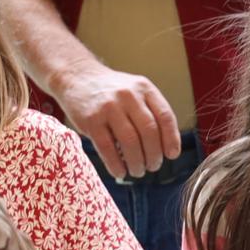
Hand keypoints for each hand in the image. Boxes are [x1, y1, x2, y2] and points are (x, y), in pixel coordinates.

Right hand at [55, 62, 181, 179]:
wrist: (78, 77)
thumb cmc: (111, 91)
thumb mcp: (135, 91)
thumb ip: (150, 111)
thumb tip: (166, 147)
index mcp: (144, 88)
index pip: (165, 116)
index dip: (171, 139)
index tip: (172, 155)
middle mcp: (128, 96)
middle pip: (149, 132)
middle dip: (154, 155)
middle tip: (153, 166)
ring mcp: (109, 107)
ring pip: (130, 142)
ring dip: (137, 163)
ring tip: (137, 171)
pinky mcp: (91, 120)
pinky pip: (107, 148)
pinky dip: (116, 165)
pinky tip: (120, 172)